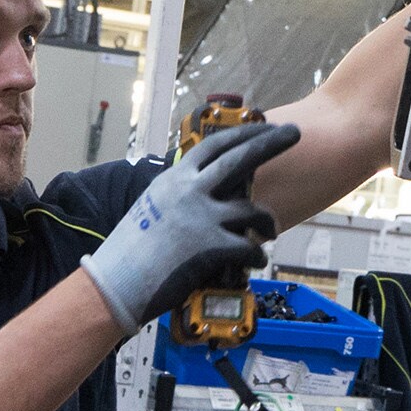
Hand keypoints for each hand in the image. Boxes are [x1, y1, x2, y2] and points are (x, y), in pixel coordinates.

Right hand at [82, 120, 300, 334]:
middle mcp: (190, 191)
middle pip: (240, 158)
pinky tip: (256, 260)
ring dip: (268, 222)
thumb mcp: (153, 206)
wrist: (115, 284)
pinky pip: (248, 247)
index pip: (216, 145)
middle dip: (271, 143)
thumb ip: (180, 193)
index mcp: (176, 179)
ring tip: (271, 230)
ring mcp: (201, 218)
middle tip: (294, 132)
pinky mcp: (209, 248)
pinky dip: (256, 255)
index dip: (243, 133)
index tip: (265, 126)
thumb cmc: (131, 249)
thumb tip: (204, 187)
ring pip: (252, 210)